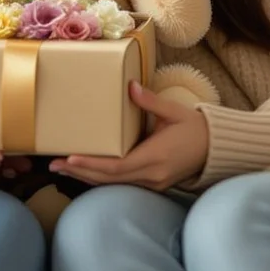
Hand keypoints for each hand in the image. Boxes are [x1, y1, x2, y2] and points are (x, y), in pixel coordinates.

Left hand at [49, 81, 208, 191]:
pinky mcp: (152, 184)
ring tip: (62, 168)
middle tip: (54, 164)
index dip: (91, 164)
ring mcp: (152, 183)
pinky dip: (101, 178)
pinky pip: (122, 184)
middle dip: (79, 172)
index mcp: (155, 157)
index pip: (116, 166)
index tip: (70, 158)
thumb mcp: (174, 111)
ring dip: (86, 176)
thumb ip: (151, 102)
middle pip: (109, 179)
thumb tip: (130, 86)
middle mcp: (152, 175)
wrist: (215, 149)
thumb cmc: (195, 128)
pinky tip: (85, 171)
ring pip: (113, 184)